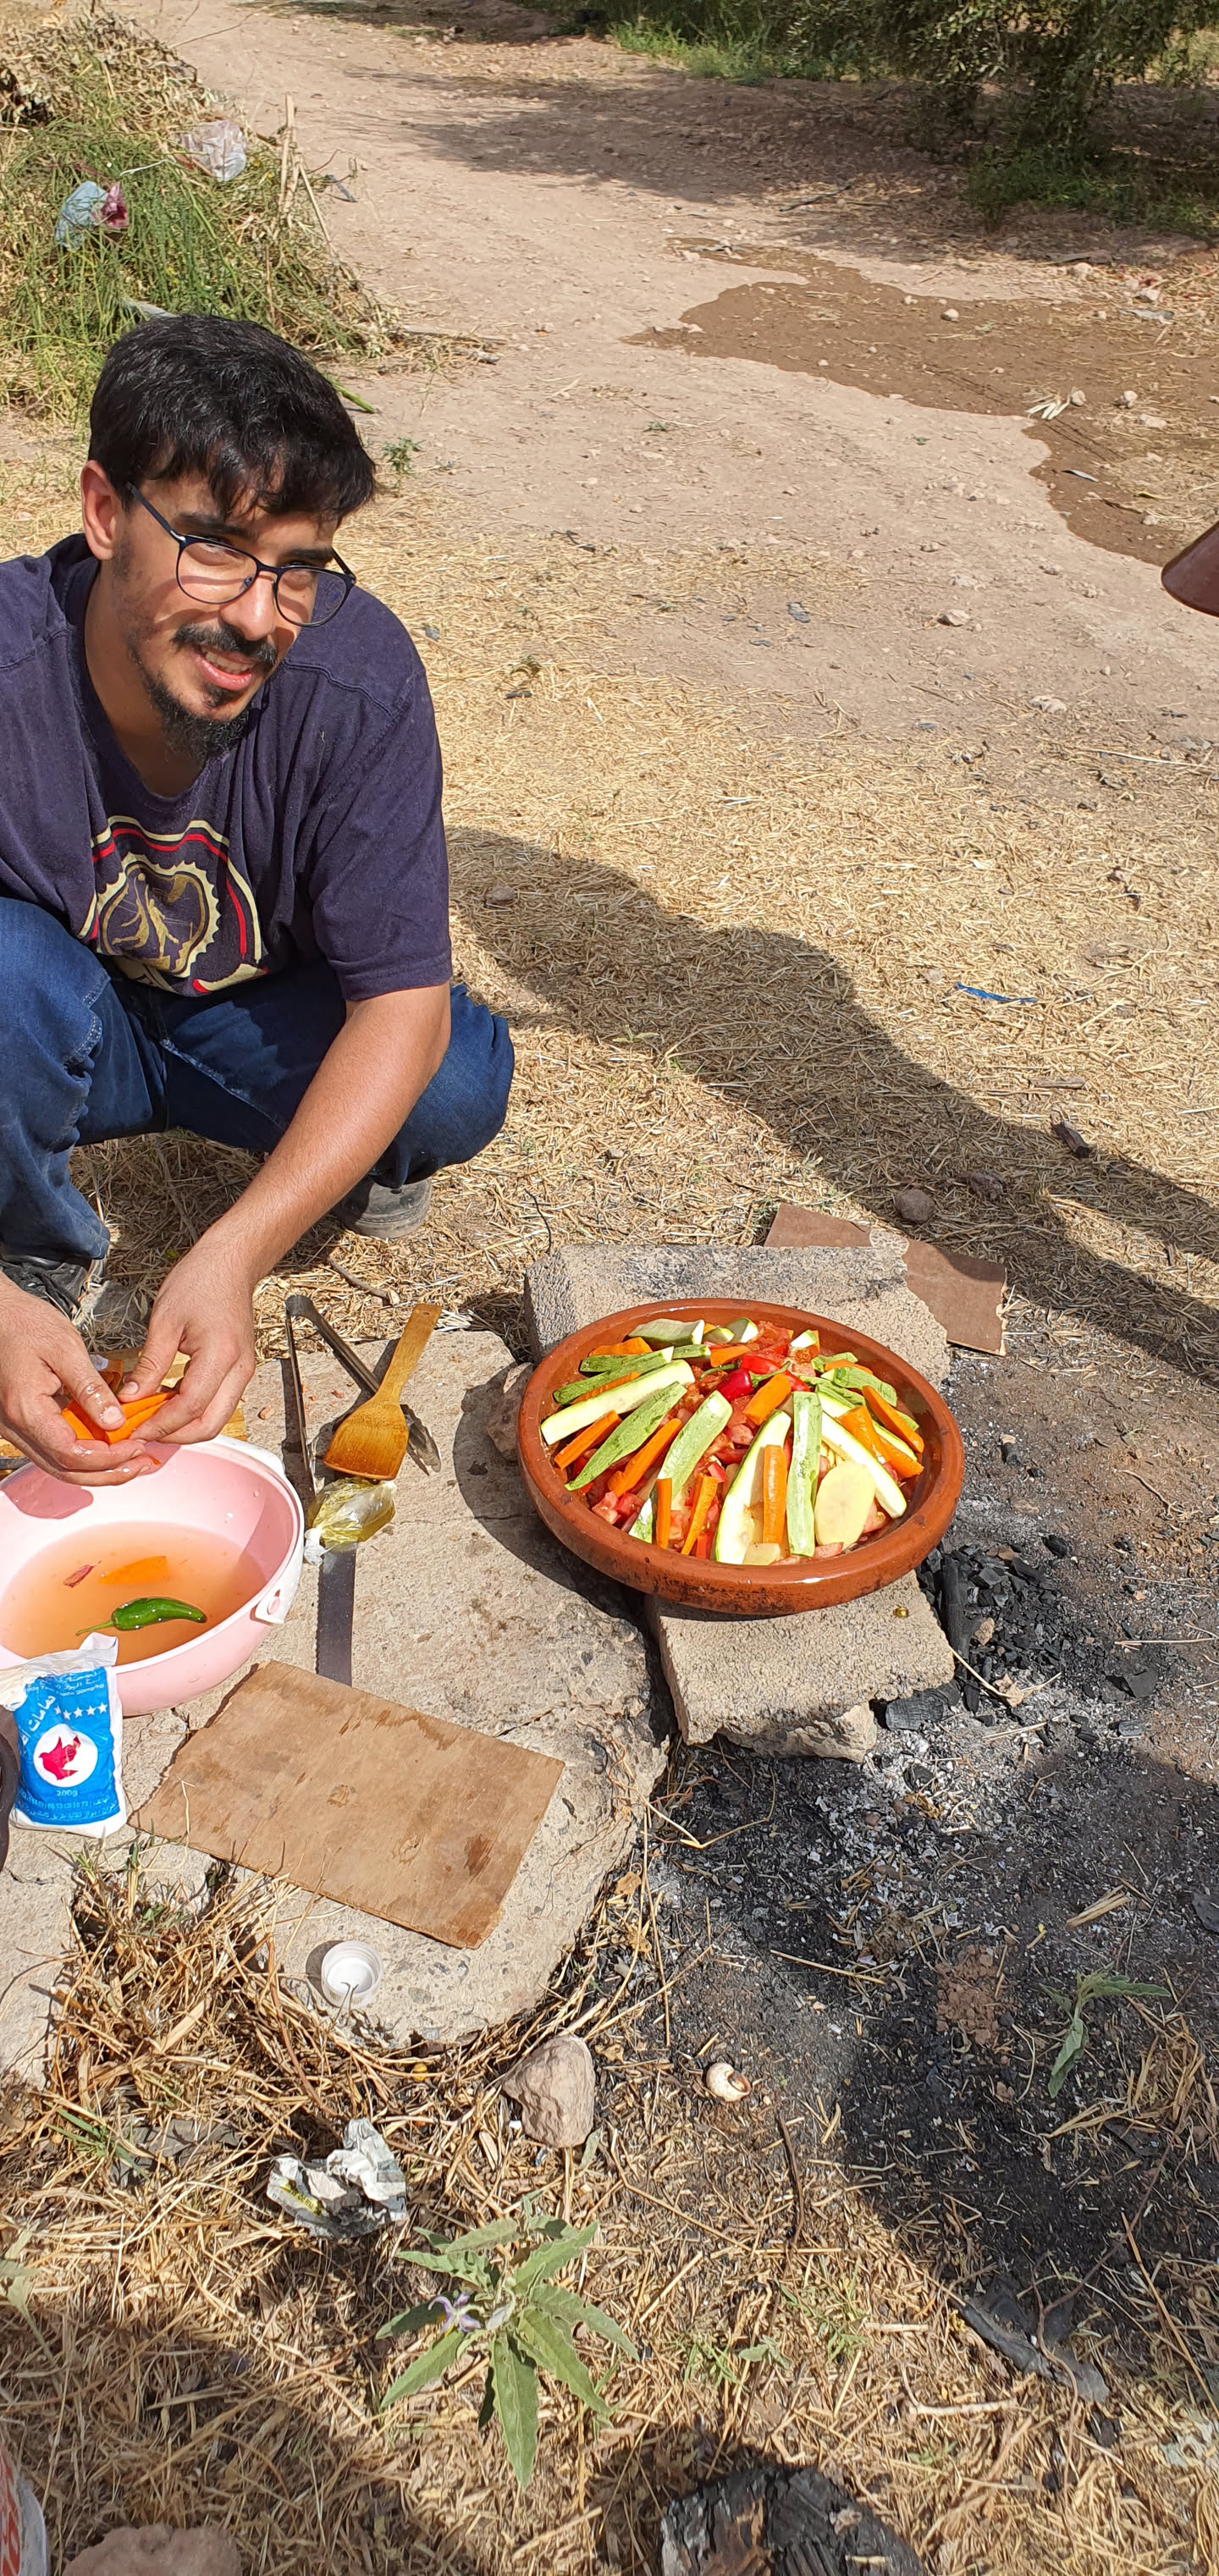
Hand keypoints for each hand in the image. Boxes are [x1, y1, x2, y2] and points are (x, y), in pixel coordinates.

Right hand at [0, 1278, 161, 1486]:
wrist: (0, 1316)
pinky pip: (53, 1448)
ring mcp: (16, 1427)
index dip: (106, 1458)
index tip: (135, 1447)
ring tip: (130, 1460)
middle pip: (64, 1469)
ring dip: (96, 1468)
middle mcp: (16, 1426)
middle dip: (106, 1473)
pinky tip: (106, 1446)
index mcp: (26, 1408)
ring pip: (58, 1464)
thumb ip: (90, 1388)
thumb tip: (115, 1421)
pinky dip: (82, 1453)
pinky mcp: (23, 1422)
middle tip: (140, 1463)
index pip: (70, 1452)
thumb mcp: (66, 1349)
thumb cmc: (25, 1324)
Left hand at [119, 1243, 257, 1443]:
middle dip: (173, 1435)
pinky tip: (165, 1403)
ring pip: (215, 1419)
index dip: (159, 1425)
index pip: (190, 1407)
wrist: (230, 1264)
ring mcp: (242, 1372)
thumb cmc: (201, 1281)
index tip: (133, 1429)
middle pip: (209, 1425)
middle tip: (141, 1432)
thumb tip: (130, 1398)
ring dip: (182, 1426)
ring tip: (149, 1418)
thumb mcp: (166, 1322)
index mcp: (221, 1355)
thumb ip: (149, 1365)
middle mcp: (239, 1369)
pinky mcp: (238, 1371)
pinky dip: (191, 1412)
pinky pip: (217, 1403)